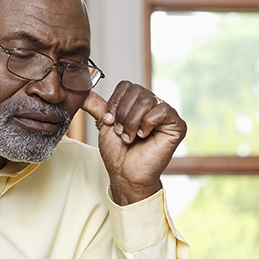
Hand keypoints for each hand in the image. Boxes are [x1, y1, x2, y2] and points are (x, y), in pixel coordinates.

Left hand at [81, 82, 186, 205]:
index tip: (110, 121)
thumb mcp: (104, 123)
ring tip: (131, 137)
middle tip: (121, 132)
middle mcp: (153, 106)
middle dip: (123, 114)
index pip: (126, 86)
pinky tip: (145, 136)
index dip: (115, 103)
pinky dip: (148, 123)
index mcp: (137, 103)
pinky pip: (162, 110)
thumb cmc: (118, 153)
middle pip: (137, 91)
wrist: (126, 173)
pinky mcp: (177, 125)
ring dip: (133, 122)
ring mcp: (166, 115)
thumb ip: (96, 105)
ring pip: (147, 101)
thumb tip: (81, 89)